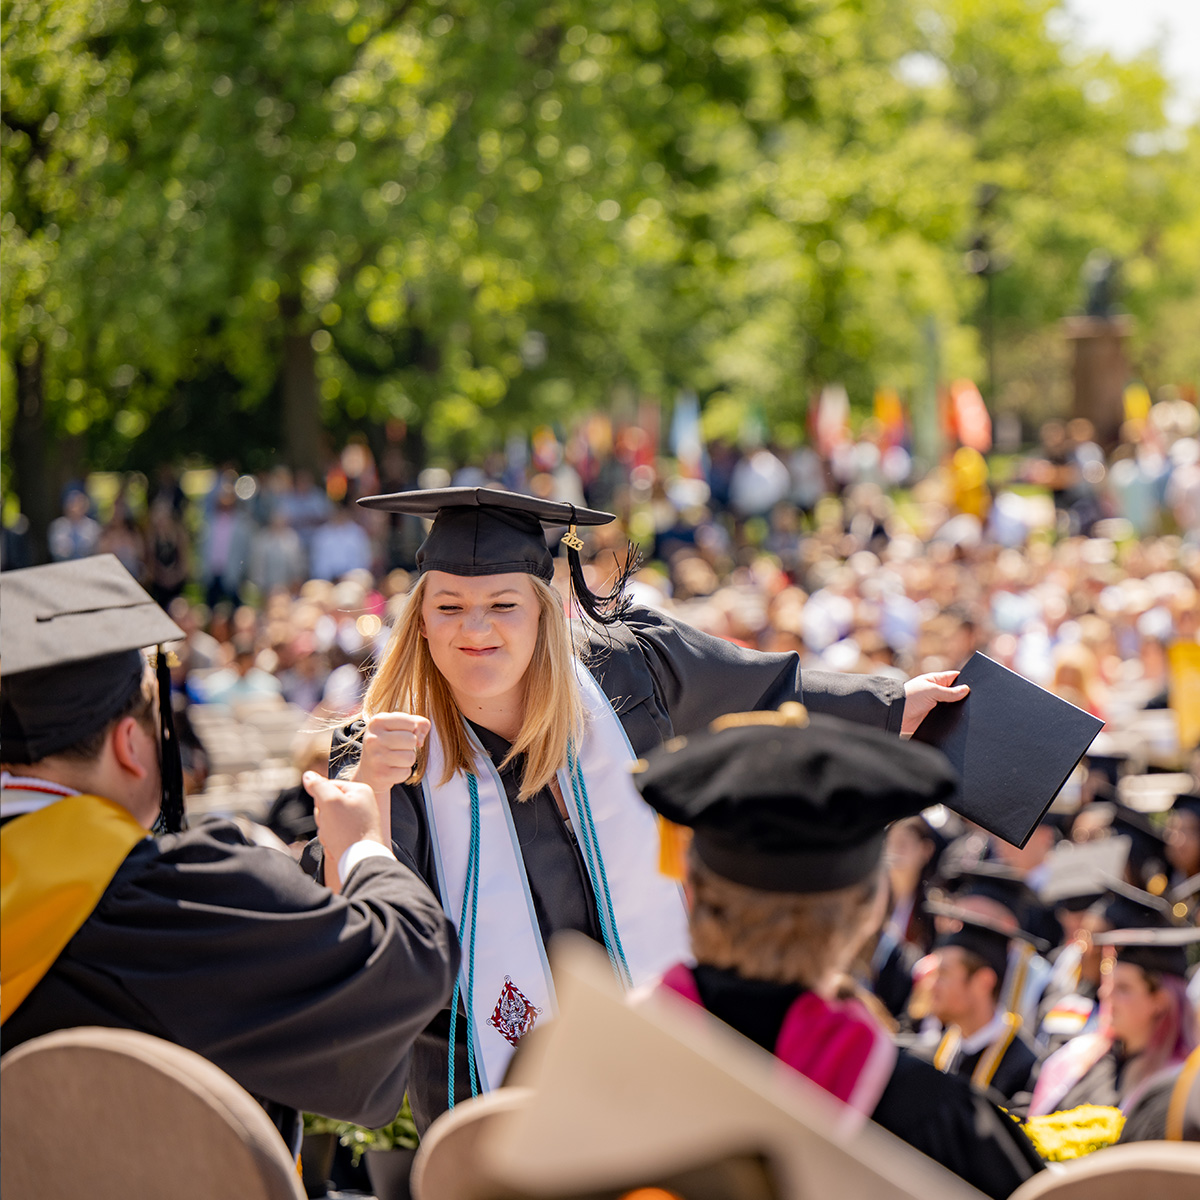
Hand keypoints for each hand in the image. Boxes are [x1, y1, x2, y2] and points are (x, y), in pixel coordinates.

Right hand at [305, 772, 389, 893]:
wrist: (361, 862)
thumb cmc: (348, 832)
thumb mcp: (330, 802)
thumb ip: (318, 786)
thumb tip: (308, 775)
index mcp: (360, 791)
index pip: (328, 786)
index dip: (321, 800)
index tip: (327, 811)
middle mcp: (362, 804)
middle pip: (328, 805)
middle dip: (323, 819)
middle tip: (331, 828)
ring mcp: (360, 821)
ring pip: (329, 822)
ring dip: (326, 833)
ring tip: (336, 840)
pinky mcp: (356, 837)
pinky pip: (335, 835)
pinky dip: (332, 843)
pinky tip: (338, 848)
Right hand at [348, 711, 431, 799]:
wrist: (369, 770)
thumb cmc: (388, 743)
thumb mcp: (398, 726)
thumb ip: (417, 722)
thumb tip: (421, 739)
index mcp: (377, 722)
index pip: (411, 723)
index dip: (412, 730)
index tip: (401, 734)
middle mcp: (373, 739)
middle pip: (412, 739)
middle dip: (410, 745)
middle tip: (398, 748)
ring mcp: (376, 757)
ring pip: (410, 757)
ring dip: (407, 759)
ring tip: (395, 758)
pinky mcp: (381, 775)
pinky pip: (406, 772)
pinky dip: (403, 772)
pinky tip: (392, 769)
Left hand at [900, 671, 968, 737]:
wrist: (896, 715)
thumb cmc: (909, 698)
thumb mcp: (931, 691)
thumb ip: (949, 692)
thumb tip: (966, 690)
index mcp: (935, 681)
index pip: (954, 677)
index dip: (965, 680)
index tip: (977, 685)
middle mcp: (936, 692)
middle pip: (955, 693)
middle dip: (963, 696)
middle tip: (974, 700)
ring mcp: (936, 706)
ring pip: (952, 706)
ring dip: (957, 709)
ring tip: (967, 711)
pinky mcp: (934, 718)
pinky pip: (947, 718)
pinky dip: (952, 719)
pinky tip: (959, 721)